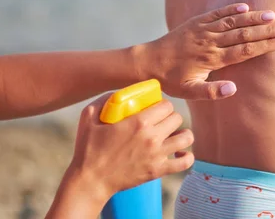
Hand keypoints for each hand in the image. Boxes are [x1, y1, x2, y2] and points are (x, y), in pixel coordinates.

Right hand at [66, 94, 193, 203]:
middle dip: (170, 117)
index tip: (156, 109)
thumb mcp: (88, 117)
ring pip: (186, 137)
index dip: (162, 105)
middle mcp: (152, 137)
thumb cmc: (88, 149)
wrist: (90, 181)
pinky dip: (186, 157)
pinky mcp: (158, 171)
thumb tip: (121, 92)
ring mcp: (157, 155)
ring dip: (182, 134)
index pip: (166, 105)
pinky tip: (178, 153)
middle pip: (177, 118)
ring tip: (174, 135)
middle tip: (162, 122)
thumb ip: (105, 100)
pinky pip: (185, 162)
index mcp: (138, 122)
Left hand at [145, 3, 274, 99]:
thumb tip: (234, 89)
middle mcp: (210, 42)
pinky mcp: (196, 22)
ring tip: (273, 15)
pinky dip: (231, 9)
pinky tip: (245, 7)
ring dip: (253, 18)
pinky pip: (217, 14)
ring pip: (233, 22)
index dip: (266, 45)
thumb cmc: (170, 79)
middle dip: (268, 30)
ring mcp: (203, 30)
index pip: (244, 51)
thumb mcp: (189, 91)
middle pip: (244, 34)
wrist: (147, 61)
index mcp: (211, 59)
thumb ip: (211, 92)